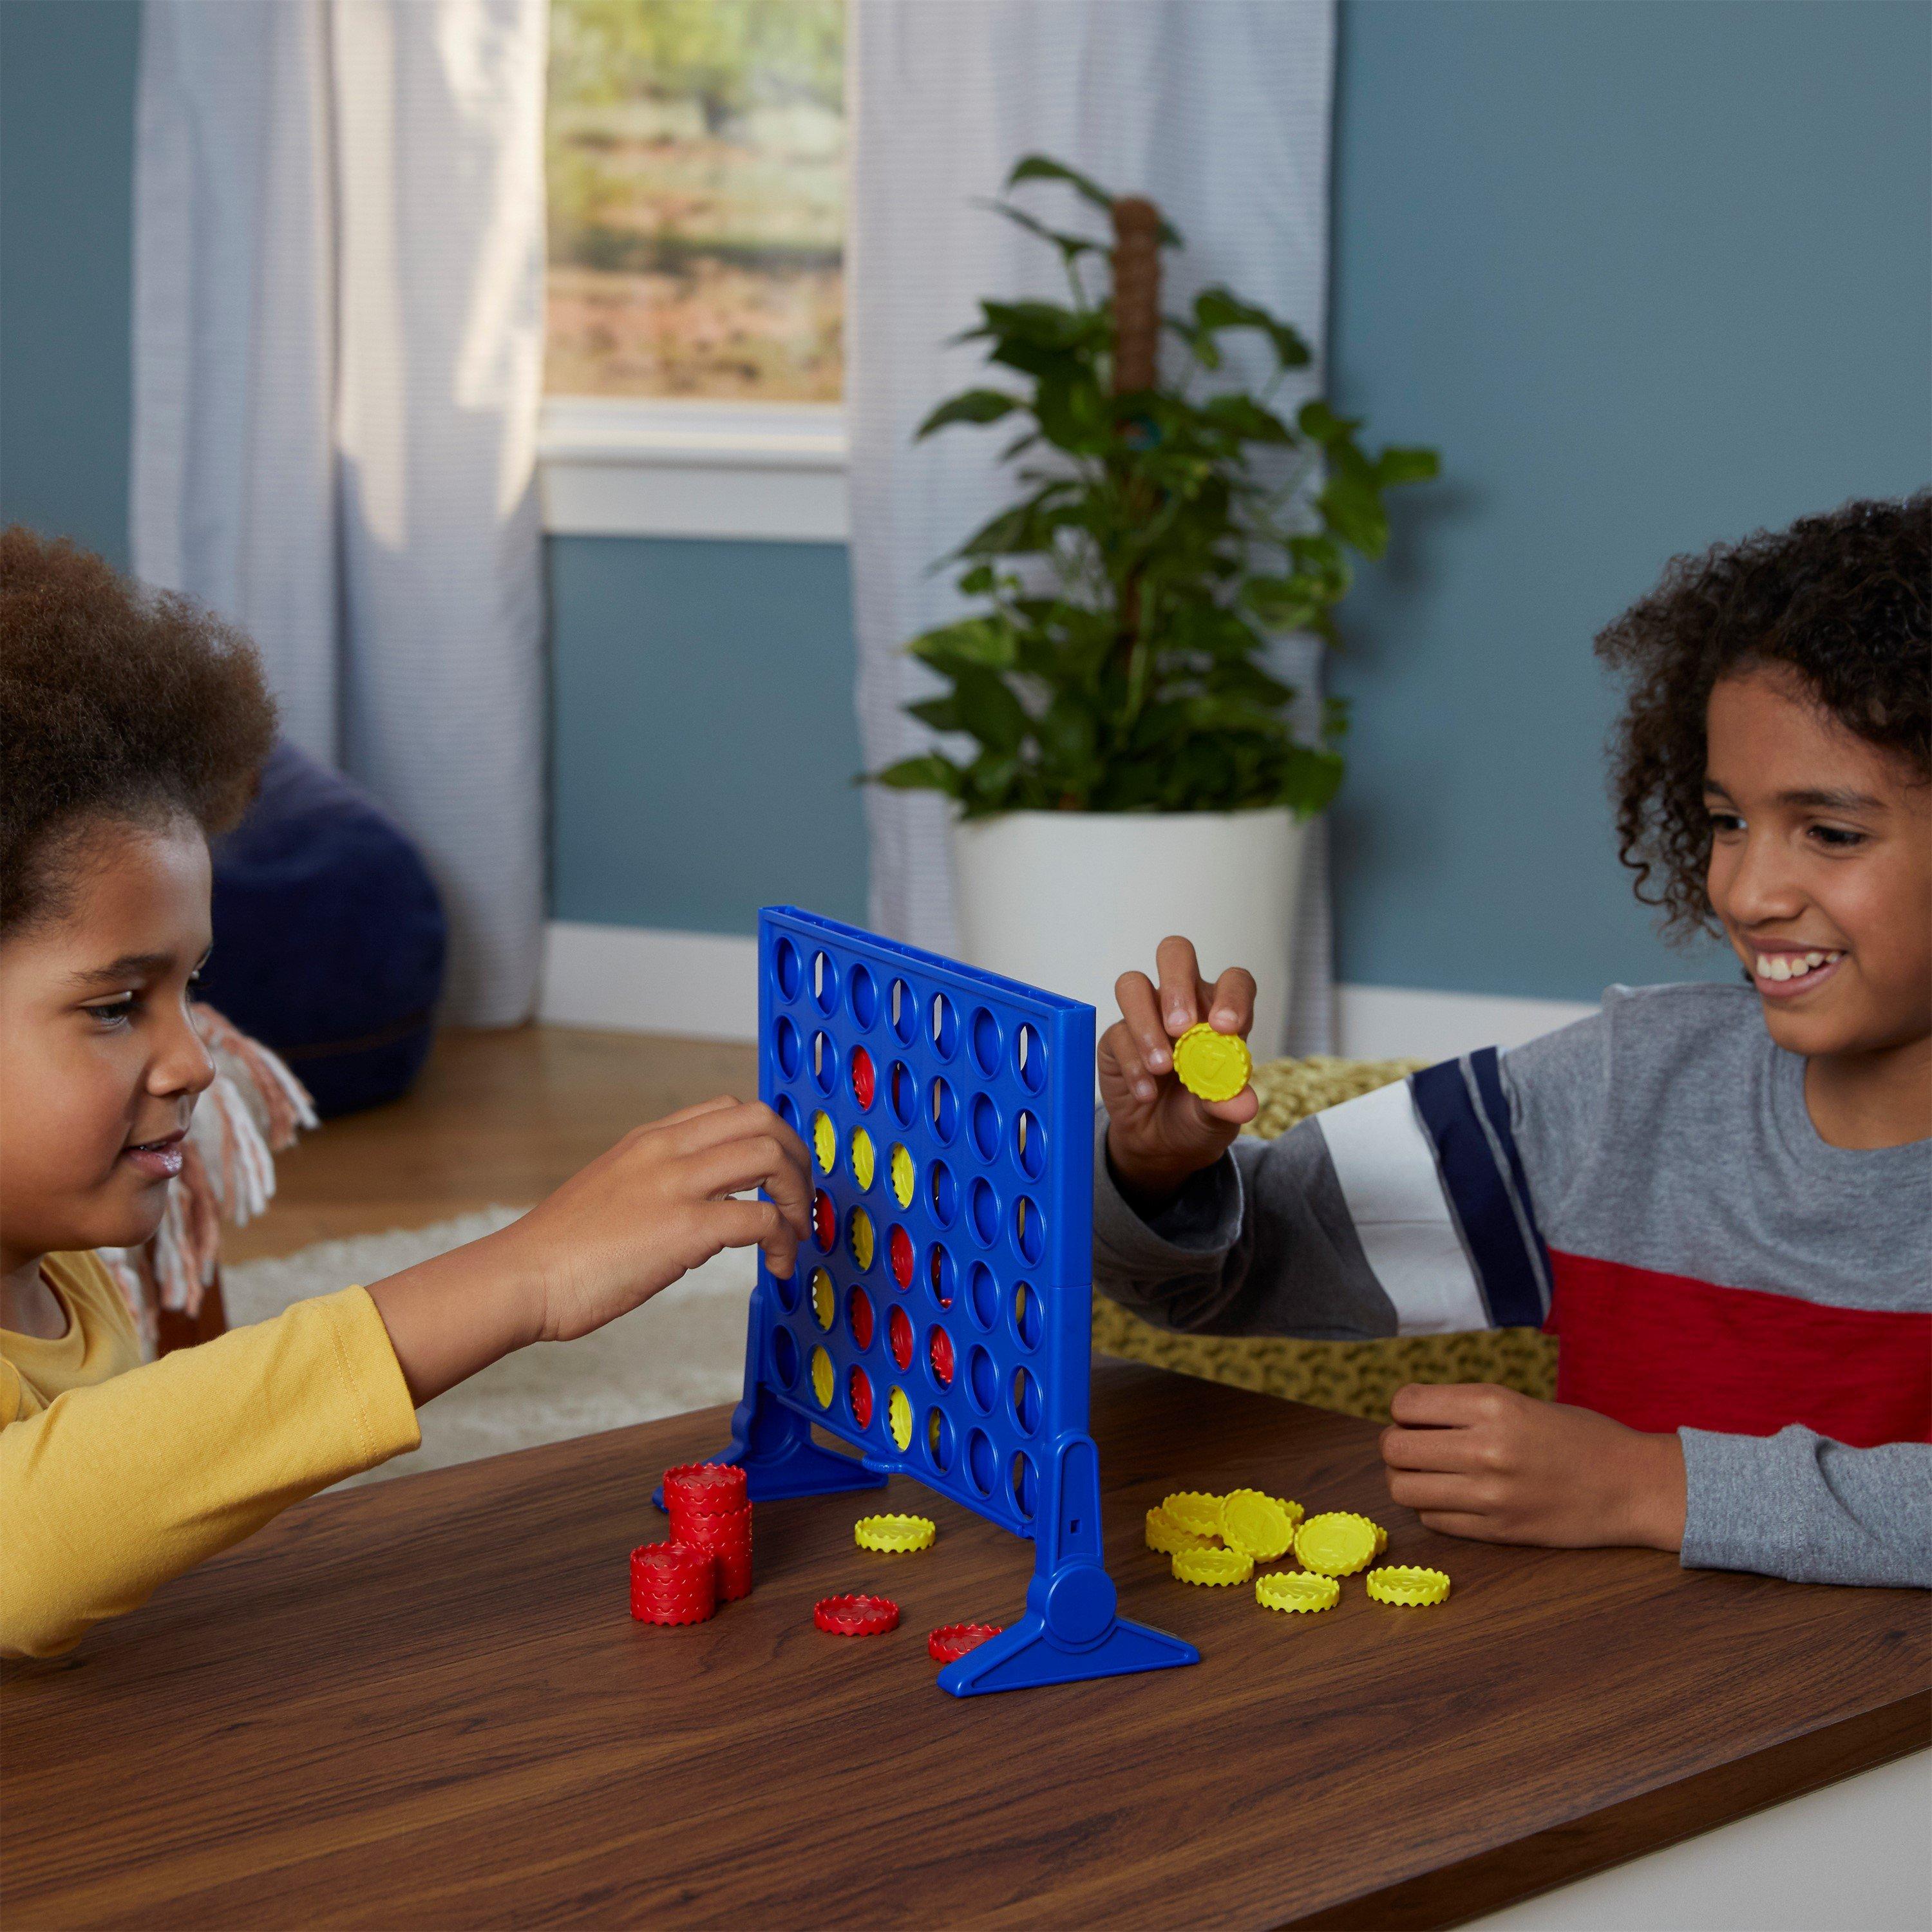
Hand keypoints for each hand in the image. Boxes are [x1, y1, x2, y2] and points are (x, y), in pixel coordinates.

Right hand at [499, 1096, 811, 1343]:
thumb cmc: (562, 1251)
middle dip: (797, 1159)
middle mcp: (665, 1150)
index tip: (777, 1178)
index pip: (729, 1109)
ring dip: (795, 1196)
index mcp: (649, 1140)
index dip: (769, 1139)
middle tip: (798, 1203)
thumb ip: (662, 1187)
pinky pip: (759, 1219)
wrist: (520, 1278)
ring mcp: (674, 1186)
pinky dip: (781, 1240)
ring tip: (792, 1234)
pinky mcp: (683, 1229)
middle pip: (762, 1120)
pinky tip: (775, 1264)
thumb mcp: (615, 1192)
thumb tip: (714, 1212)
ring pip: (769, 1156)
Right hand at [1099, 934, 1258, 1209]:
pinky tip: (1146, 1093)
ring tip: (1161, 1067)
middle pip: (1176, 955)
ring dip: (1146, 1024)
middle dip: (1176, 986)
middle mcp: (1184, 1002)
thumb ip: (1228, 1104)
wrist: (1160, 1142)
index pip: (1233, 982)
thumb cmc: (1197, 1115)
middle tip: (1180, 1028)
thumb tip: (1245, 1104)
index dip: (1231, 995)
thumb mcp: (1218, 1116)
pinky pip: (1117, 1033)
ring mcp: (1146, 1014)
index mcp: (1219, 1011)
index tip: (1225, 1025)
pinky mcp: (1116, 1036)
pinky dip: (1133, 1065)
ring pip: (1134, 984)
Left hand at [1379, 1383, 1686, 1551]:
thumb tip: (1406, 1417)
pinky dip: (1433, 1509)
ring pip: (1404, 1489)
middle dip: (1396, 1445)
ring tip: (1429, 1474)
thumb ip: (1465, 1410)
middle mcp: (1486, 1448)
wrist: (1633, 1485)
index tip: (1417, 1416)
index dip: (1403, 1410)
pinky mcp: (1498, 1531)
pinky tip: (1455, 1499)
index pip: (1405, 1404)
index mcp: (1492, 1405)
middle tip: (1415, 1446)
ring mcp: (1490, 1495)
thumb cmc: (1578, 1436)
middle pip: (1395, 1448)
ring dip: (1407, 1480)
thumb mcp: (1520, 1402)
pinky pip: (1433, 1521)